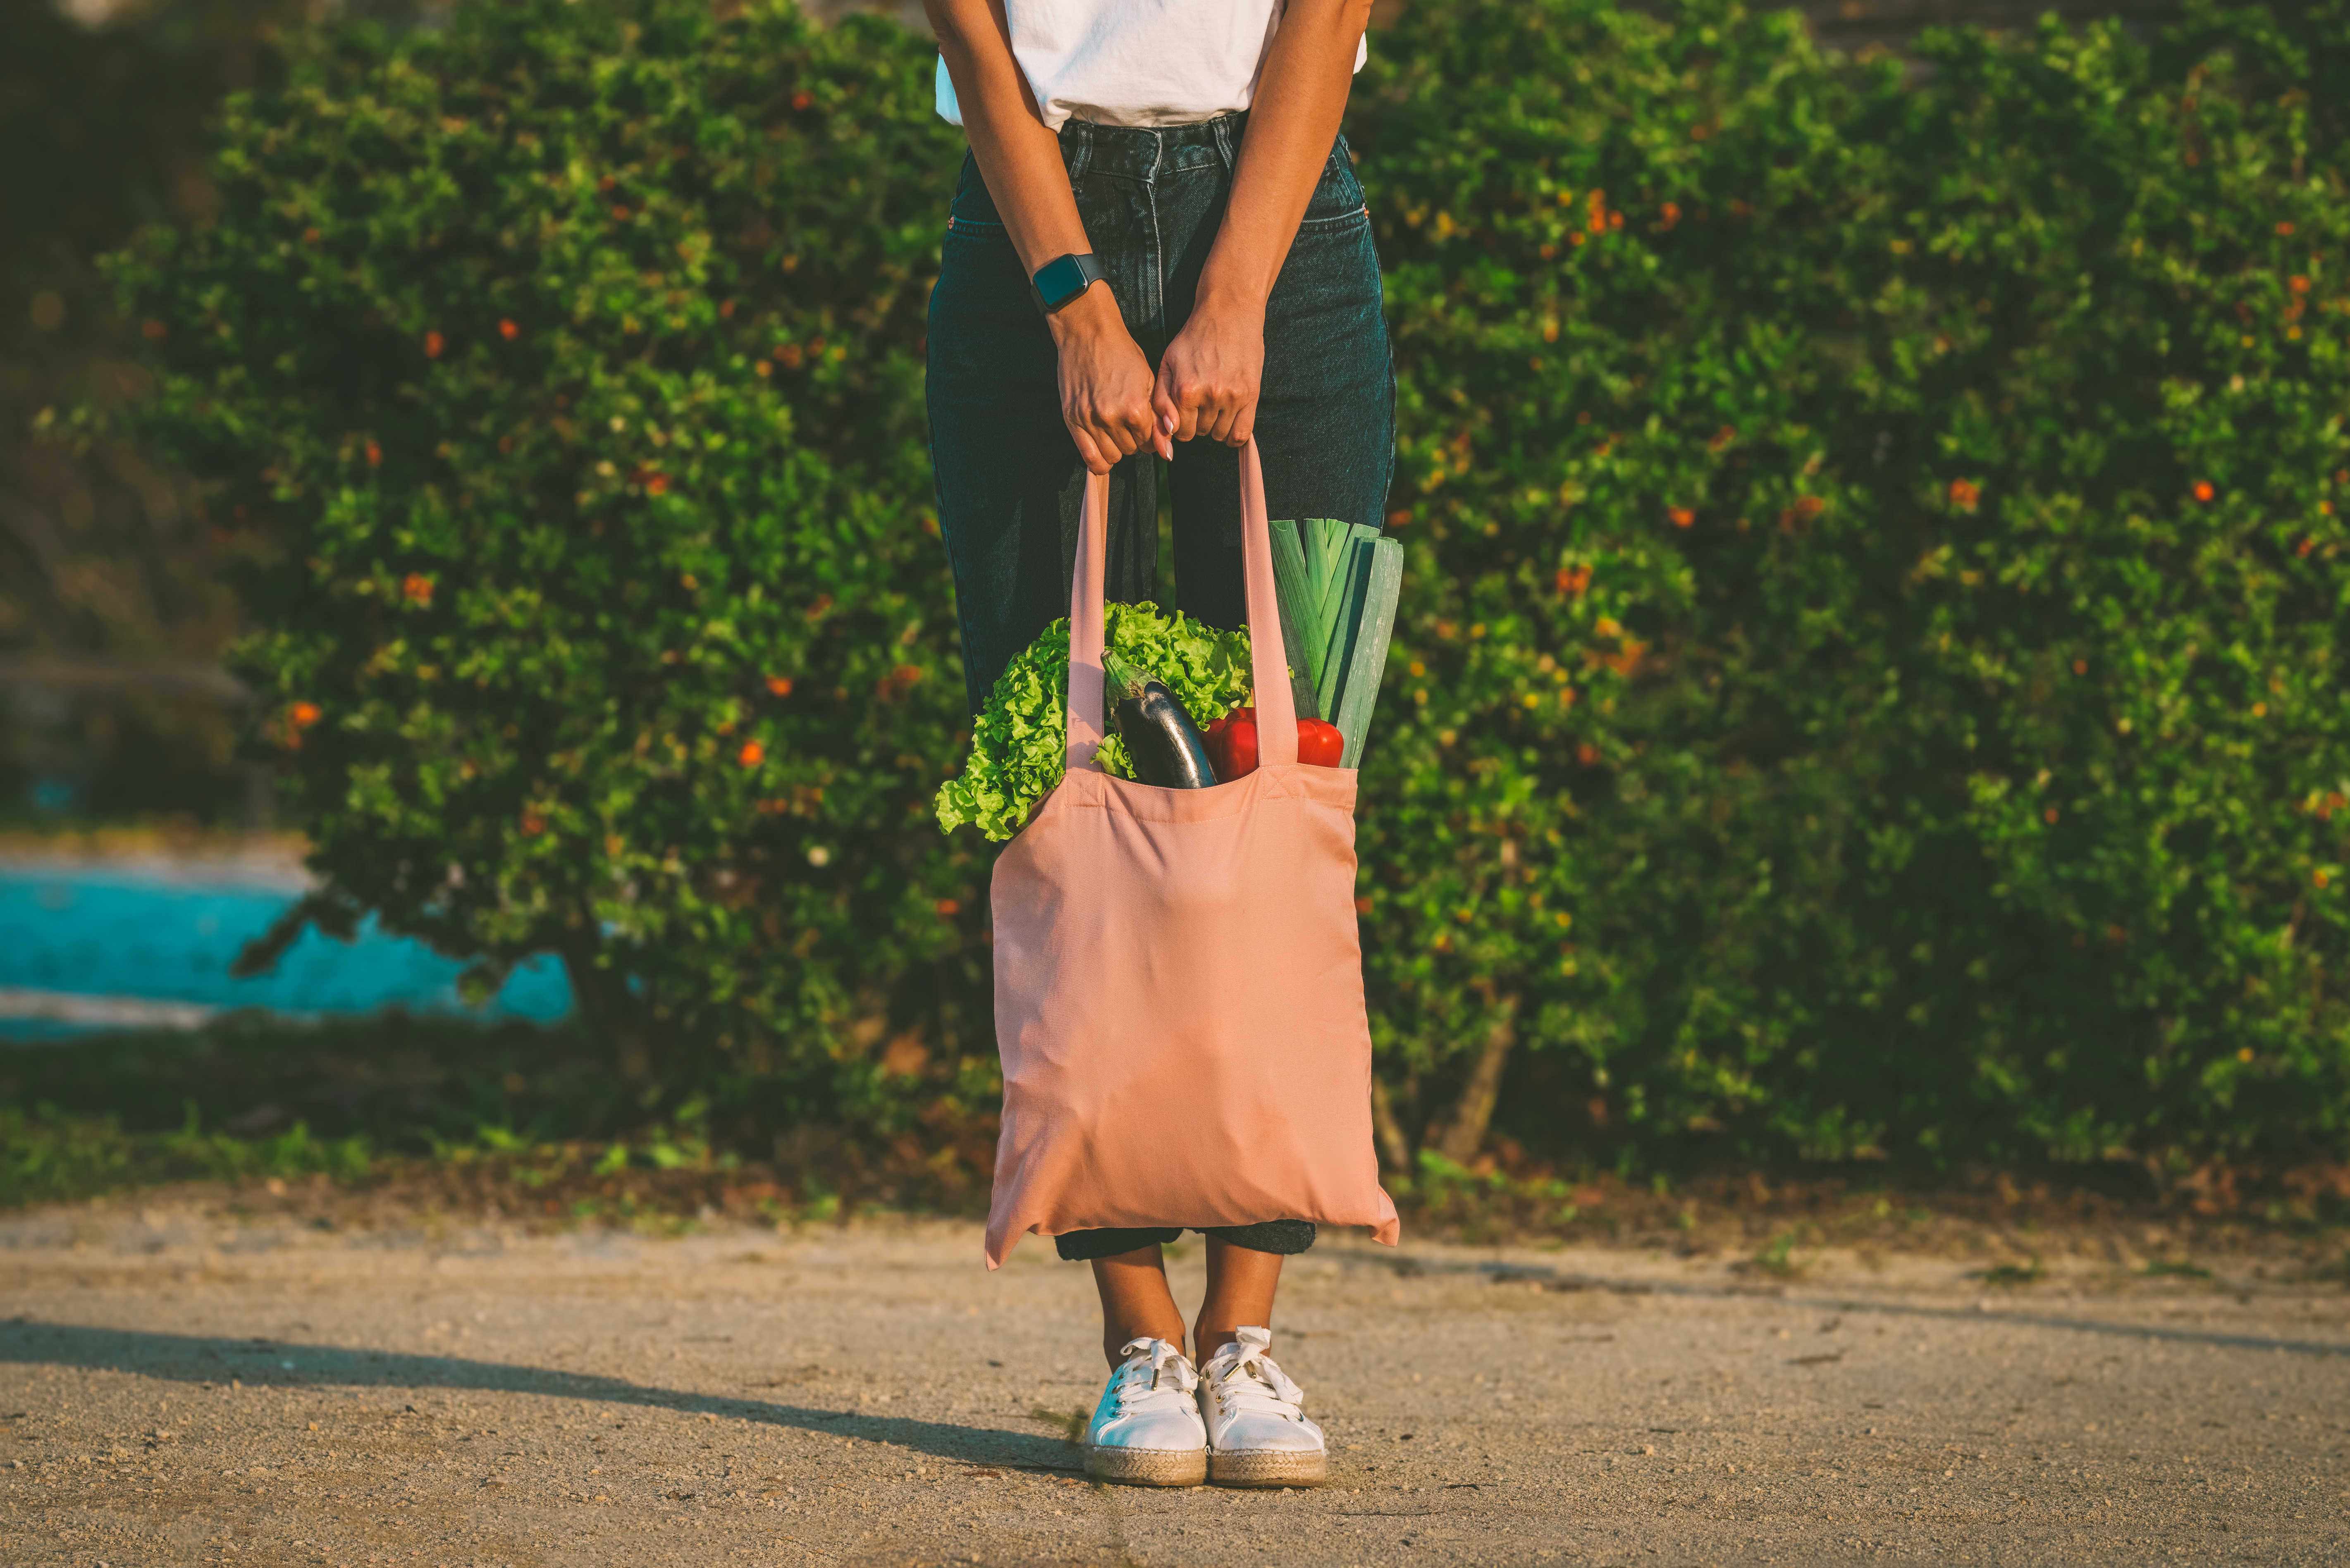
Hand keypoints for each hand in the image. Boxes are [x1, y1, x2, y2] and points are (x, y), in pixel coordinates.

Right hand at [1048, 285, 1171, 473]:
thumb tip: (1167, 453)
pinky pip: (1089, 457)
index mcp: (1135, 408)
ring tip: (1115, 431)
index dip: (1151, 437)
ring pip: (1112, 456)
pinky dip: (1099, 462)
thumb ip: (1158, 418)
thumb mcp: (1149, 381)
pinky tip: (1104, 451)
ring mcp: (1090, 419)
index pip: (1150, 442)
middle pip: (1131, 450)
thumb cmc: (1122, 353)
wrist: (1088, 332)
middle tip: (1129, 425)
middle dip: (1134, 441)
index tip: (1146, 428)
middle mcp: (1112, 417)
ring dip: (1117, 448)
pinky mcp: (1072, 419)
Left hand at [1152, 291, 1266, 447]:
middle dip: (1198, 422)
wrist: (1229, 312)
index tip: (1185, 410)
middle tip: (1201, 401)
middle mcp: (1210, 396)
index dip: (1180, 423)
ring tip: (1216, 403)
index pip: (1180, 431)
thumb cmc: (1195, 337)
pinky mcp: (1251, 395)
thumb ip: (1162, 400)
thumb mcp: (1168, 363)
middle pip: (1200, 433)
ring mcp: (1233, 397)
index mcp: (1186, 389)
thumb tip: (1169, 432)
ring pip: (1220, 435)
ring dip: (1216, 425)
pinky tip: (1231, 423)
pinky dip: (1235, 436)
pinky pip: (1242, 434)